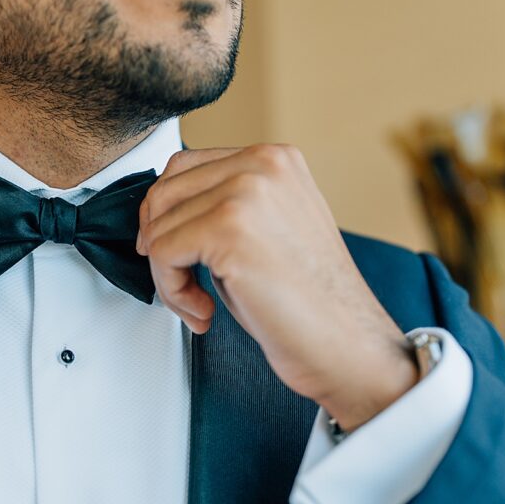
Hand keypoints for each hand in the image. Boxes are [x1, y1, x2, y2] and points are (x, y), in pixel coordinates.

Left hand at [137, 145, 417, 430]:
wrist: (346, 345)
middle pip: (164, 193)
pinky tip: (204, 312)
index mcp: (274, 158)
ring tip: (198, 305)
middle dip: (160, 245)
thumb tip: (161, 211)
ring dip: (167, 276)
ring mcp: (245, 192)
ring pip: (157, 227)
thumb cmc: (308, 302)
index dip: (166, 217)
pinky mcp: (228, 228)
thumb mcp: (265, 230)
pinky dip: (171, 291)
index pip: (184, 168)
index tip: (173, 254)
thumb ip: (225, 206)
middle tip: (181, 285)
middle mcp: (262, 164)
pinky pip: (160, 253)